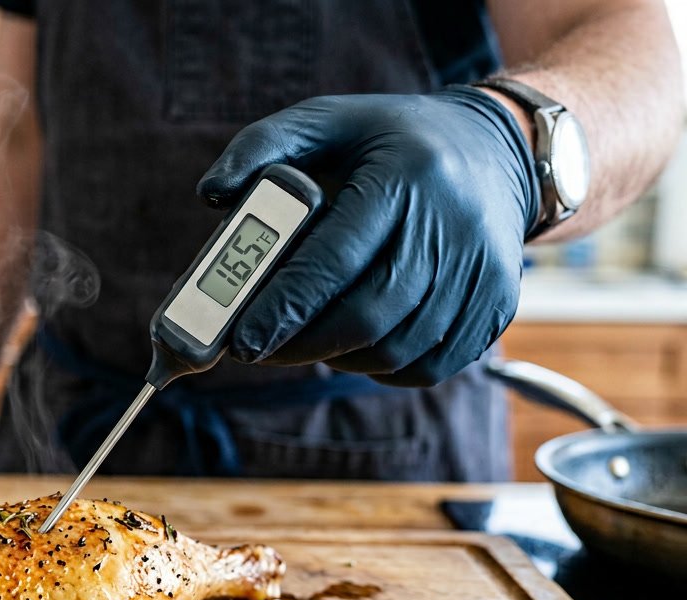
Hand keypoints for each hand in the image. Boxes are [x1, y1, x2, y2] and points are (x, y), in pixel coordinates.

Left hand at [197, 87, 538, 386]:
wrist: (498, 152)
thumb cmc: (389, 141)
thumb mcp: (328, 120)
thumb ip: (262, 146)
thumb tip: (212, 193)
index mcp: (407, 175)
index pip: (336, 259)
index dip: (285, 308)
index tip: (241, 340)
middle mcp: (454, 225)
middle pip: (366, 315)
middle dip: (301, 343)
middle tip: (257, 348)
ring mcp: (483, 271)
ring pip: (394, 349)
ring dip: (337, 357)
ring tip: (303, 339)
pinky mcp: (497, 307)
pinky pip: (426, 366)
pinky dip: (380, 368)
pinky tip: (355, 345)